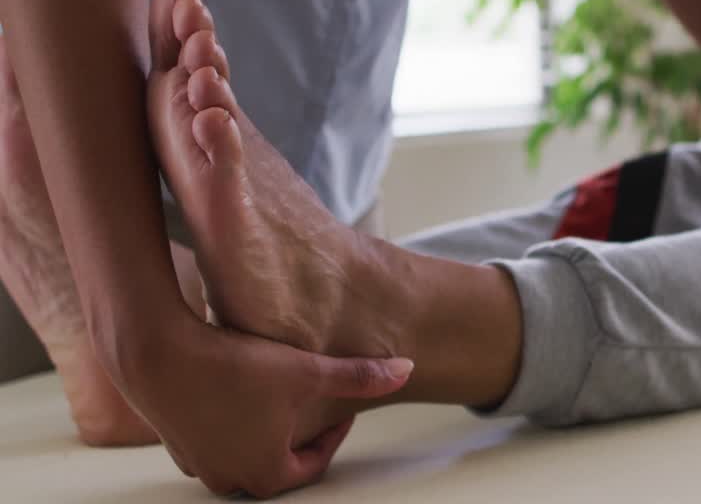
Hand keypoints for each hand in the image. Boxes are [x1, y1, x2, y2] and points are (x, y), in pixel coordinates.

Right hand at [119, 316, 411, 497]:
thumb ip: (358, 378)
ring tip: (279, 395)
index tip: (343, 406)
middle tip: (314, 404)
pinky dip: (234, 423)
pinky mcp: (176, 444)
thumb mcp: (308, 371)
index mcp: (267, 474)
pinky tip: (240, 388)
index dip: (335, 434)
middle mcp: (230, 480)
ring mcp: (199, 465)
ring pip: (245, 453)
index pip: (314, 465)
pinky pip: (216, 439)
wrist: (159, 354)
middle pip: (280, 464)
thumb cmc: (236, 367)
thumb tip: (407, 369)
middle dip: (301, 436)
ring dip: (266, 430)